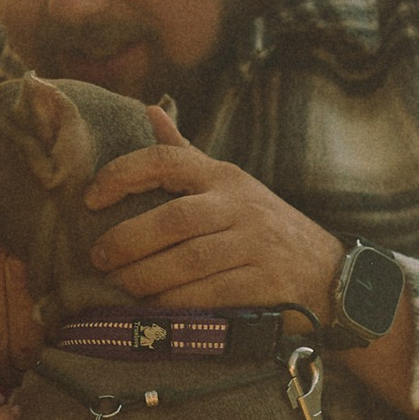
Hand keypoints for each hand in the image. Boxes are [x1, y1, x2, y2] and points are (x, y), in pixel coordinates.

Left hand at [83, 107, 341, 315]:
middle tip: (99, 258)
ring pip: (187, 261)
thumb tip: (148, 111)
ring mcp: (255, 245)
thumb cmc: (265, 227)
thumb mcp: (231, 185)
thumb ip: (187, 154)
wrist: (329, 274)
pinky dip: (175, 303)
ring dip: (145, 277)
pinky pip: (208, 294)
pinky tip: (154, 309)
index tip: (90, 197)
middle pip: (172, 219)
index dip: (121, 174)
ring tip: (121, 286)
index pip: (166, 160)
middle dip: (128, 240)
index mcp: (225, 177)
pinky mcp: (264, 284)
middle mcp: (240, 205)